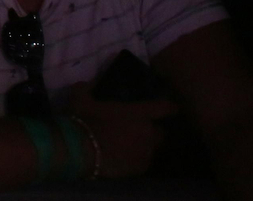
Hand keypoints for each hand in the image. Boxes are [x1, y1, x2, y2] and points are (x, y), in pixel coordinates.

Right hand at [65, 88, 179, 179]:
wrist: (83, 151)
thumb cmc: (86, 121)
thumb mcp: (80, 100)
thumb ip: (84, 89)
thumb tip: (85, 84)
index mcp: (138, 113)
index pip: (163, 108)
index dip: (169, 107)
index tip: (173, 108)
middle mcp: (147, 132)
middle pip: (160, 132)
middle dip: (153, 131)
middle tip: (139, 130)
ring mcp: (145, 152)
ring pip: (152, 149)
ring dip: (144, 146)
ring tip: (130, 147)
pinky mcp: (140, 168)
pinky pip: (143, 162)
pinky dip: (137, 160)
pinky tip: (125, 159)